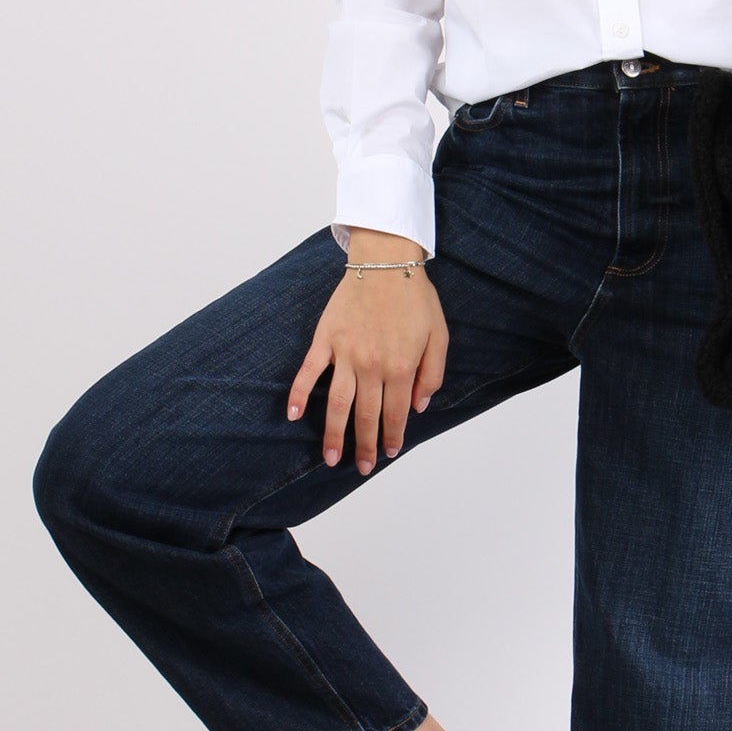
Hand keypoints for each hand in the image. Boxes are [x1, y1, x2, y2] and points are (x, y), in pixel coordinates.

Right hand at [287, 242, 446, 475]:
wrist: (386, 263)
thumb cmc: (415, 299)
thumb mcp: (439, 336)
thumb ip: (431, 374)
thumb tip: (418, 406)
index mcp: (400, 367)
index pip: (395, 414)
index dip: (392, 437)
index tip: (388, 453)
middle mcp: (370, 366)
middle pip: (365, 416)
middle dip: (364, 446)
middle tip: (362, 468)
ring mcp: (344, 354)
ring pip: (336, 404)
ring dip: (332, 434)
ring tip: (330, 457)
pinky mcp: (325, 340)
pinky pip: (308, 371)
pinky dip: (297, 393)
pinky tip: (292, 415)